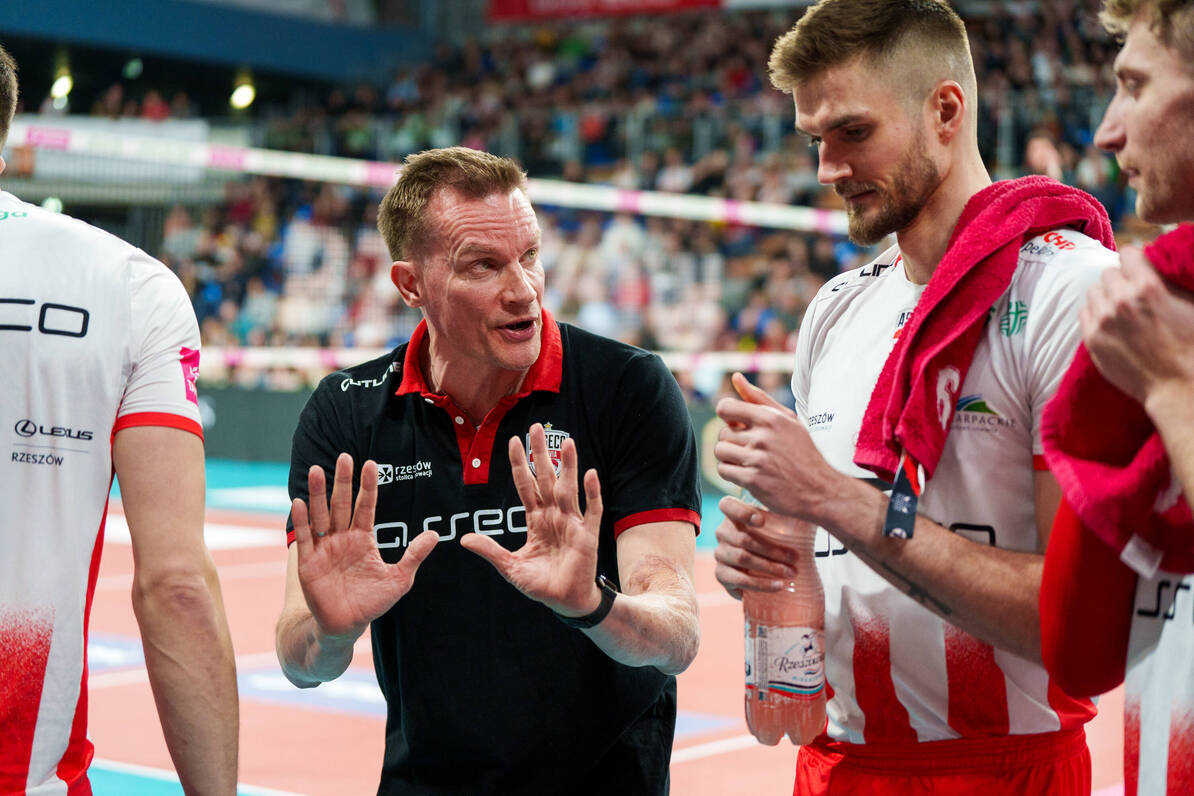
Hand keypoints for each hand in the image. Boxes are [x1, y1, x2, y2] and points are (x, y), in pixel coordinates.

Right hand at [292, 453, 437, 639]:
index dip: (369, 486)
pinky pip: (304, 537)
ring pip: (321, 515)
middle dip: (343, 481)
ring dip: (318, 493)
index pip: (367, 506)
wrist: (346, 626)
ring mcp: (324, 548)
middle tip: (344, 457)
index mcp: (363, 538)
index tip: (372, 464)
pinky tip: (300, 502)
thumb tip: (435, 534)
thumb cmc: (372, 602)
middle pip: (342, 504)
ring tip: (317, 470)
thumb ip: (414, 556)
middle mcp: (342, 537)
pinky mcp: (308, 562)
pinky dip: (302, 520)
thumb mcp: (399, 579)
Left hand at [461, 423, 602, 616]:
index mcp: (536, 519)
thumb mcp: (510, 566)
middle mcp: (554, 515)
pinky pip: (592, 510)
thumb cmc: (540, 584)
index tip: (514, 441)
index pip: (526, 485)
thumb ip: (490, 550)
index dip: (520, 464)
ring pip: (568, 488)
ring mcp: (572, 523)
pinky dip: (592, 493)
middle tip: (536, 427)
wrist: (564, 602)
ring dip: (568, 466)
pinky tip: (591, 475)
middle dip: (541, 453)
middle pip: (546, 478)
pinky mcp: (587, 535)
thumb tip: (464, 539)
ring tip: (567, 442)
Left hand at [714, 372, 842, 523]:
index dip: (726, 416)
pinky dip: (732, 473)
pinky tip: (748, 473)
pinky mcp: (752, 480)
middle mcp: (763, 437)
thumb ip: (759, 398)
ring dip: (730, 457)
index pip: (725, 408)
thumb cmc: (804, 451)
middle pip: (722, 433)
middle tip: (749, 448)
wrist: (822, 489)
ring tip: (747, 461)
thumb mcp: (788, 420)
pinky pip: (724, 471)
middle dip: (732, 441)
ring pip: (720, 451)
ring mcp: (757, 459)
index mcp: (770, 418)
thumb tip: (735, 377)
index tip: (736, 425)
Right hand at [714, 495, 801, 599]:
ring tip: (790, 574)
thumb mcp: (782, 524)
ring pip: (742, 559)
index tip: (762, 521)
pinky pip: (737, 580)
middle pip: (743, 539)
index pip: (727, 505)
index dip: (742, 512)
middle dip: (772, 550)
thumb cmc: (775, 539)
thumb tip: (815, 509)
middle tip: (795, 558)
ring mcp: (720, 553)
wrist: (767, 567)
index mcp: (734, 514)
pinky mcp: (722, 574)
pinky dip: (759, 584)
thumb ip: (790, 516)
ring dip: (769, 567)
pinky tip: (776, 586)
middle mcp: (723, 532)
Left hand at [1082, 247, 1193, 404]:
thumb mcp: (1190, 301)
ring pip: (1093, 291)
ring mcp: (1103, 319)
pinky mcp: (1092, 338)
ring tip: (1118, 307)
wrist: (1177, 383)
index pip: (1128, 253)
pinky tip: (1109, 321)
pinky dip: (1095, 313)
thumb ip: (1168, 278)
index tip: (1138, 266)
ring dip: (1105, 295)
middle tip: (1130, 291)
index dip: (1134, 259)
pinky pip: (1084, 312)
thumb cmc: (1191, 342)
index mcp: (1148, 286)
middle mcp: (1121, 299)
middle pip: (1108, 273)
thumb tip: (1151, 255)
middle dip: (1120, 279)